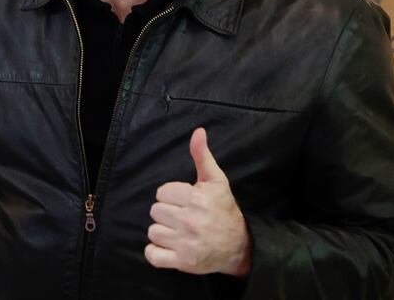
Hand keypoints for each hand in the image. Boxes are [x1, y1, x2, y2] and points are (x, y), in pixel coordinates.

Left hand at [144, 127, 251, 276]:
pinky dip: (156, 253)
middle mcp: (190, 221)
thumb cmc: (224, 210)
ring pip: (152, 231)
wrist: (240, 246)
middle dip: (167, 213)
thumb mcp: (216, 181)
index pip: (161, 192)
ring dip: (162, 232)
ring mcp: (186, 243)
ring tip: (179, 232)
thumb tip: (197, 132)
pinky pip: (153, 255)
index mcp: (196, 199)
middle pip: (155, 211)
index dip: (171, 196)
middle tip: (182, 218)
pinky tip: (169, 247)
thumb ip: (202, 156)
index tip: (185, 202)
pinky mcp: (182, 262)